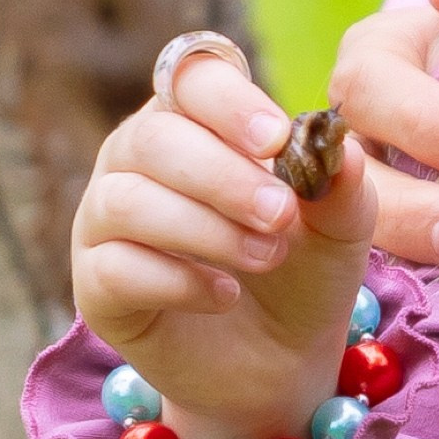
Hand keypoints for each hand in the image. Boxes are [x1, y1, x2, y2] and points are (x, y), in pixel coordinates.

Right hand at [70, 49, 377, 438]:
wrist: (281, 362)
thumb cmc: (304, 270)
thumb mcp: (340, 227)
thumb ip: (342, 185)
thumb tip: (344, 149)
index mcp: (194, 117)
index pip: (191, 76)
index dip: (228, 101)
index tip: (275, 140)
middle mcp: (137, 155)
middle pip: (155, 137)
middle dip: (225, 177)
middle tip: (281, 215)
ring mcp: (105, 218)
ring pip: (129, 201)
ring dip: (207, 230)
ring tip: (266, 256)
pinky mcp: (93, 283)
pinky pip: (117, 267)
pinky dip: (179, 281)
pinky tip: (224, 294)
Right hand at [328, 0, 438, 271]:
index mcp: (385, 55)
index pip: (370, 84)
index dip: (424, 118)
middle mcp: (366, 124)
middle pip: (349, 166)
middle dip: (409, 204)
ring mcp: (373, 185)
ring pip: (352, 223)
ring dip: (409, 243)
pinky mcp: (396, 237)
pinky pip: (377, 264)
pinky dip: (411, 278)